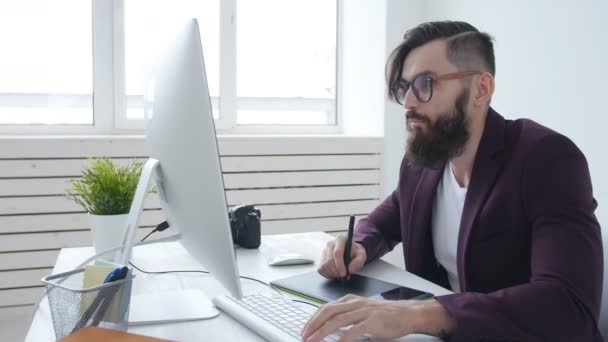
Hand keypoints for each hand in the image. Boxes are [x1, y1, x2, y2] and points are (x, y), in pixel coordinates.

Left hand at [301, 295, 455, 341]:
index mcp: (351, 300)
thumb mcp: (362, 313)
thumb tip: (330, 330)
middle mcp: (355, 304)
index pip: (326, 307)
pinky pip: (354, 330)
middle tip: (304, 335)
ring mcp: (364, 312)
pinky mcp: (373, 322)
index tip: (305, 329)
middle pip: (328, 312)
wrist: (407, 314)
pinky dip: (343, 338)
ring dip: (323, 332)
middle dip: (313, 324)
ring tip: (313, 340)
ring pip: (338, 320)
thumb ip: (347, 319)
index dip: (313, 318)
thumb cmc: (385, 315)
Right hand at [317, 236, 365, 278]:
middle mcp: (330, 244)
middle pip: (329, 261)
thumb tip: (350, 269)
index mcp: (340, 240)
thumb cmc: (355, 253)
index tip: (344, 273)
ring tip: (340, 274)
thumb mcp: (361, 255)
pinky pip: (321, 269)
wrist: (350, 252)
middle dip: (336, 271)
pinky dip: (327, 274)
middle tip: (343, 276)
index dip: (340, 265)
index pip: (337, 253)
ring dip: (332, 273)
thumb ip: (359, 261)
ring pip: (324, 266)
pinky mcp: (321, 258)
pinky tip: (334, 273)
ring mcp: (324, 251)